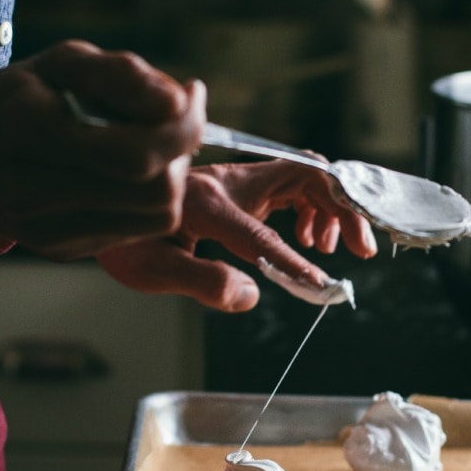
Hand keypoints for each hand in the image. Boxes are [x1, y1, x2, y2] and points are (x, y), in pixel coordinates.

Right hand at [0, 40, 205, 258]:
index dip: (185, 125)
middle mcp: (39, 195)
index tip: (192, 92)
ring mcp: (52, 232)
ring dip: (171, 176)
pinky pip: (136, 230)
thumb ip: (121, 75)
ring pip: (157, 217)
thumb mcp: (60, 63)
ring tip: (151, 143)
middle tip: (171, 119)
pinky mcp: (63, 250)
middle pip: (157, 192)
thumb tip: (179, 101)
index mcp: (33, 133)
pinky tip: (127, 171)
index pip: (139, 152)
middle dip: (181, 151)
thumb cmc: (12, 98)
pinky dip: (148, 197)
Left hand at [97, 159, 376, 311]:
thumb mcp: (154, 272)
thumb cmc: (127, 242)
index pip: (260, 235)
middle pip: (305, 176)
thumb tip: (253, 295)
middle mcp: (226, 182)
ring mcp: (237, 180)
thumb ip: (204, 283)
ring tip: (328, 246)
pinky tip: (304, 237)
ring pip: (306, 175)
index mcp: (203, 204)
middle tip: (361, 249)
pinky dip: (312, 206)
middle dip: (342, 209)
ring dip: (331, 206)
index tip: (322, 289)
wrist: (109, 206)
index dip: (292, 264)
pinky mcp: (242, 185)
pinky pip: (293, 183)